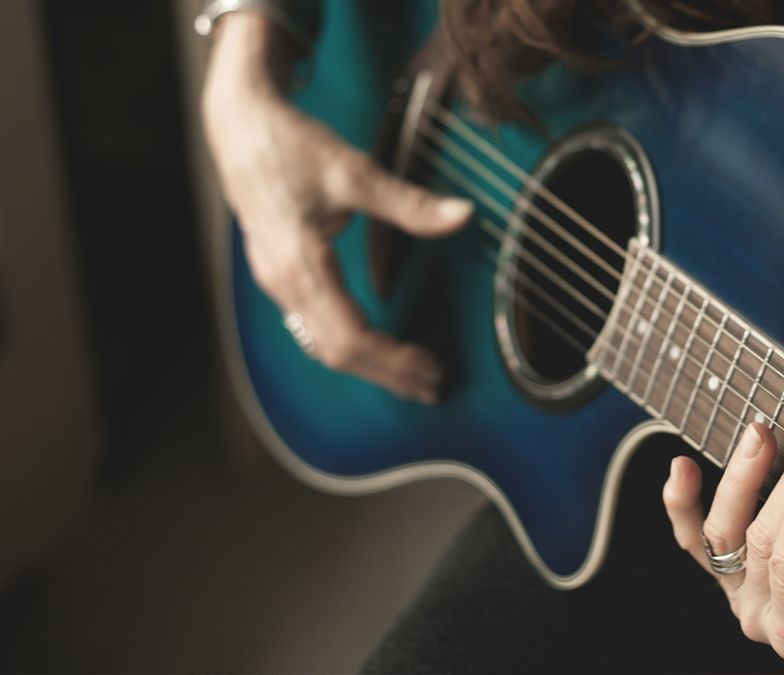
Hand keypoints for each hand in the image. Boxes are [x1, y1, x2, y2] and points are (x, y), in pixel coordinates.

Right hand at [201, 13, 472, 401]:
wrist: (239, 123)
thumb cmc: (292, 145)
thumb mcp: (356, 171)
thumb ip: (411, 202)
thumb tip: (464, 214)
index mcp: (301, 264)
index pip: (352, 338)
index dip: (394, 361)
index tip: (432, 370)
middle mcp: (282, 283)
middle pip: (337, 353)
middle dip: (387, 374)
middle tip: (433, 386)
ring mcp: (275, 282)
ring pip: (320, 345)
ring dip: (367, 366)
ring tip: (411, 376)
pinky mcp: (276, 275)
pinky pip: (310, 327)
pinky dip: (346, 346)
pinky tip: (373, 346)